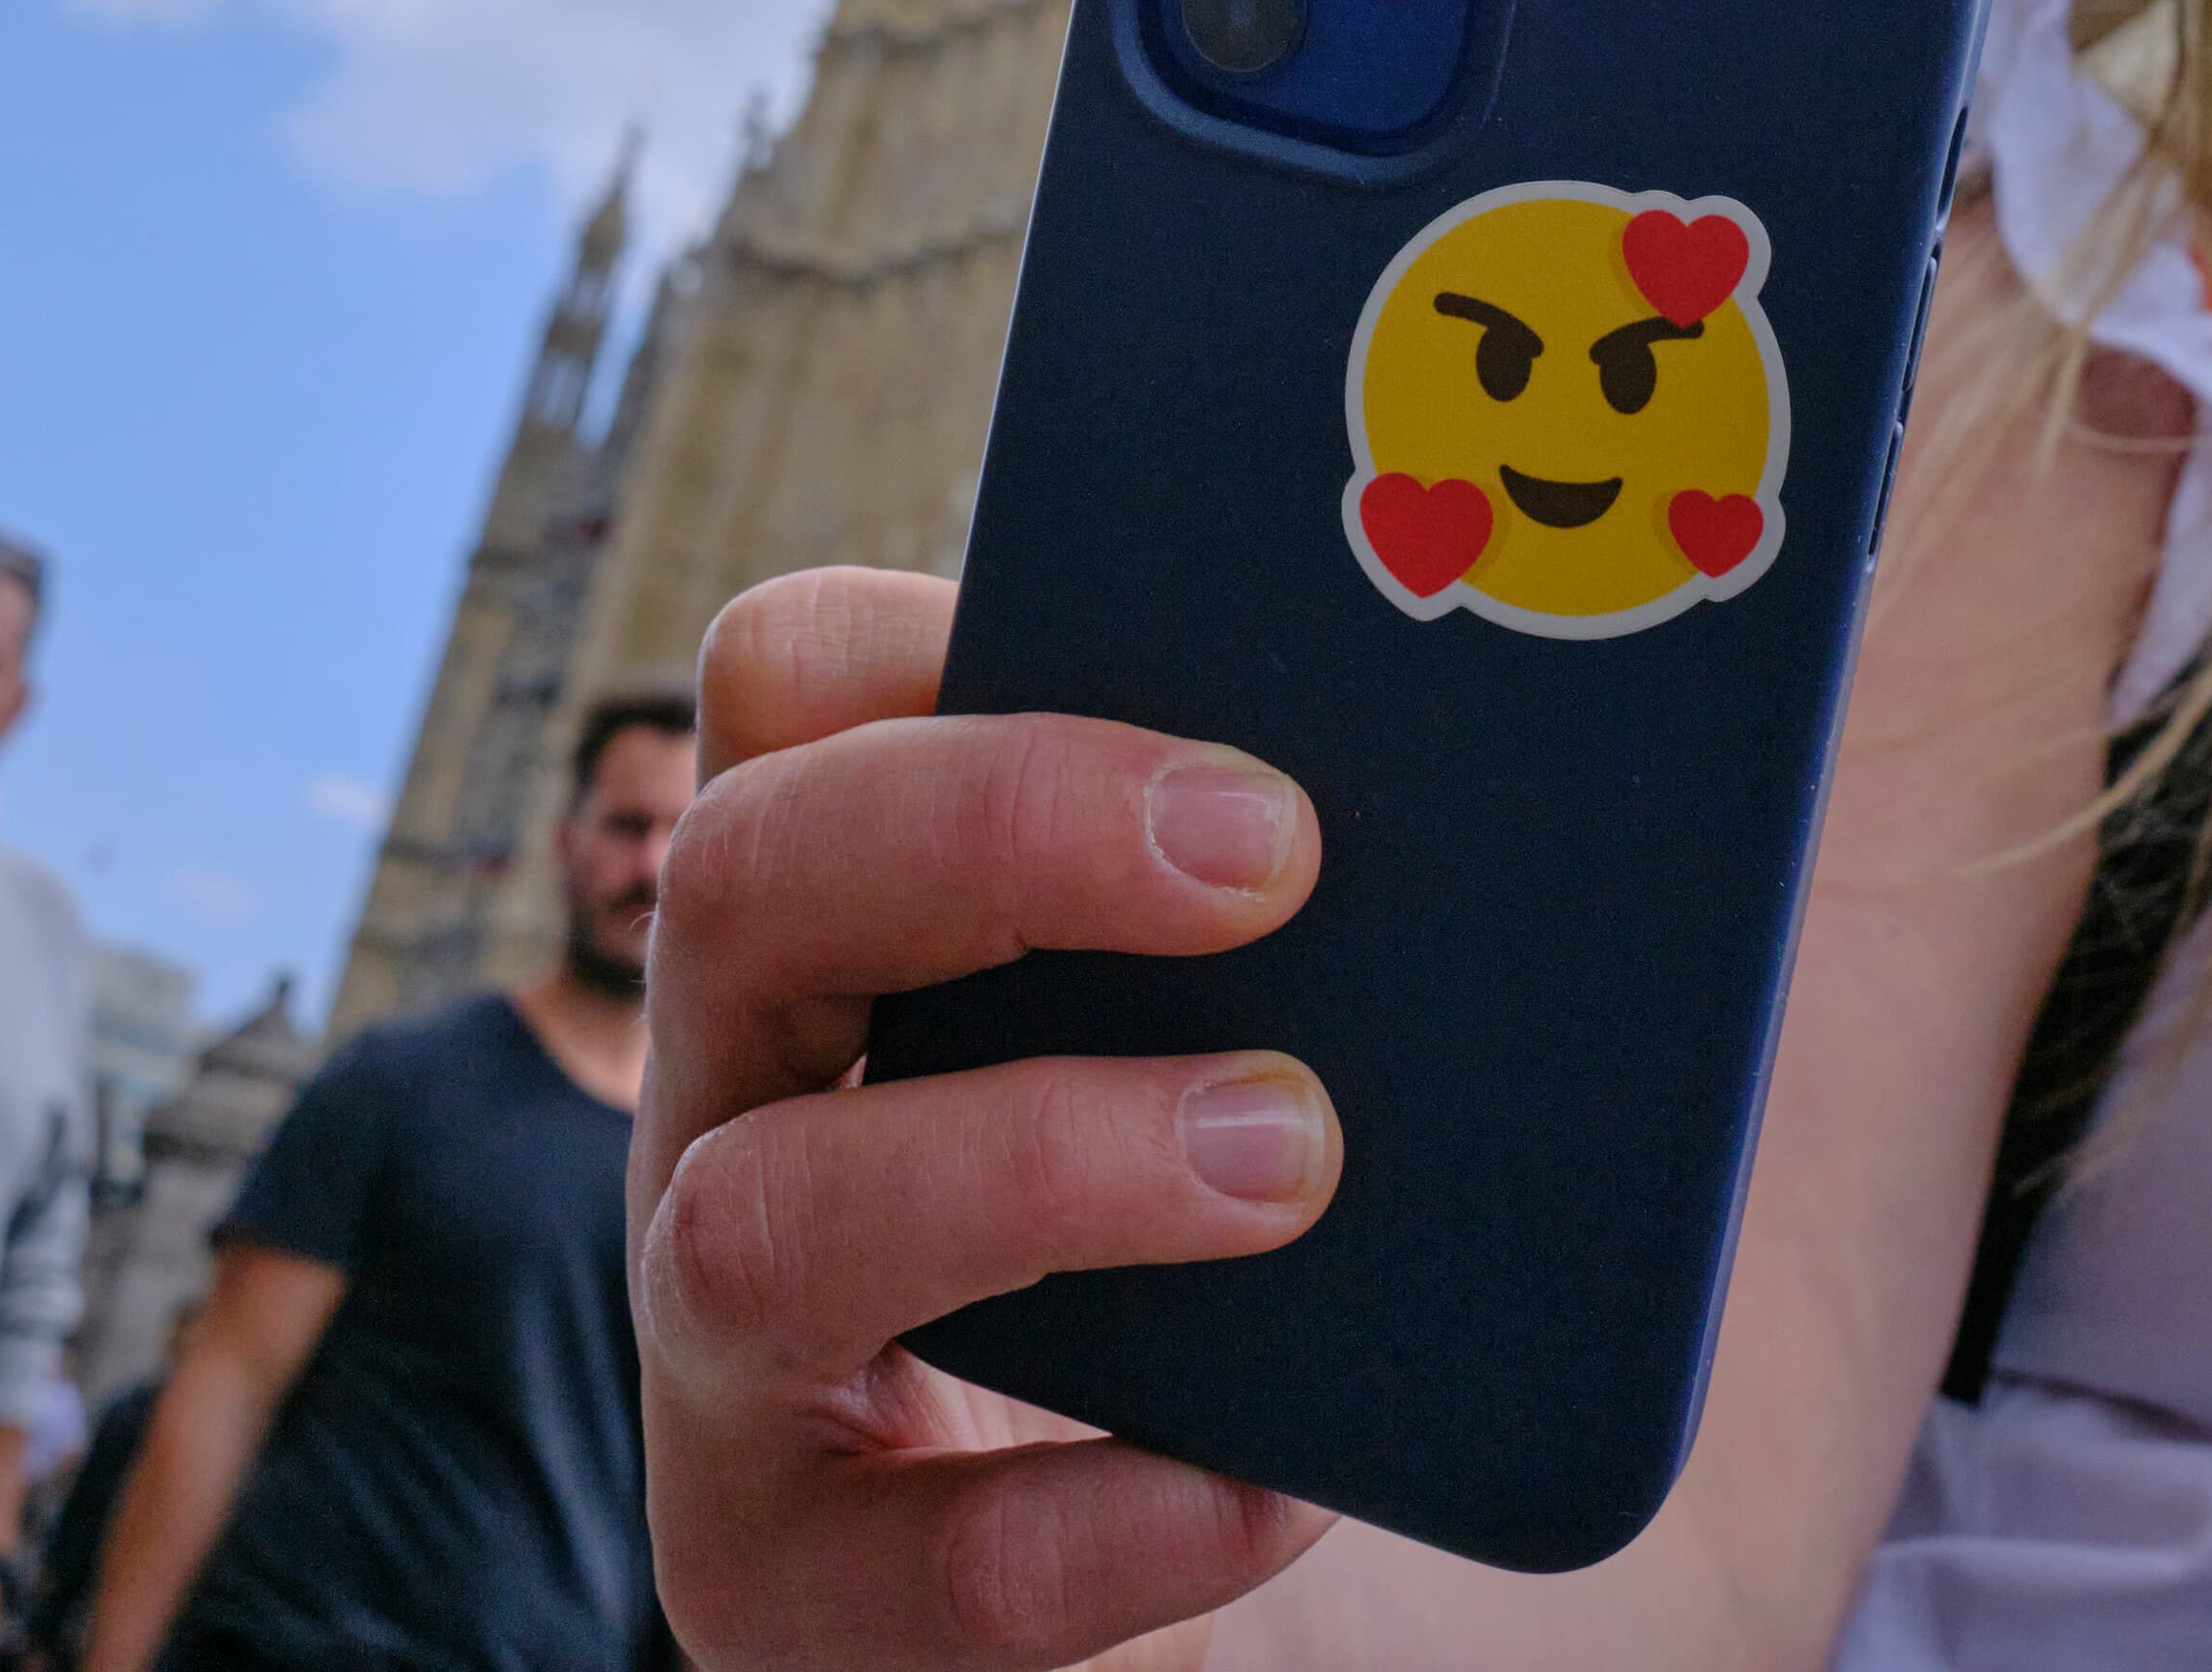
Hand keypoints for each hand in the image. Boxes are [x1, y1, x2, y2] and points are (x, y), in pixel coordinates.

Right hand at [633, 569, 1342, 1671]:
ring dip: (1044, 1162)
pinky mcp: (779, 1587)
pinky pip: (921, 1564)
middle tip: (1272, 852)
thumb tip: (1498, 787)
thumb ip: (1252, 926)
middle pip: (742, 878)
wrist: (1090, 1573)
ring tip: (1289, 1152)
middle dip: (999, 828)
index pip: (783, 684)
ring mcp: (713, 1354)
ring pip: (764, 1217)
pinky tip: (1273, 1482)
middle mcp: (719, 1097)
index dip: (929, 634)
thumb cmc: (1171, 1242)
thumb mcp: (1167, 1039)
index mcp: (817, 924)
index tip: (1169, 660)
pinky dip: (1118, 1513)